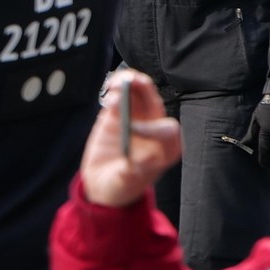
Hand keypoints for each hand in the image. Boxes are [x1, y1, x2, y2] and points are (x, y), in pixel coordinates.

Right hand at [79, 69, 182, 206]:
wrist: (102, 185)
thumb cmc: (120, 187)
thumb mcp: (127, 183)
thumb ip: (136, 171)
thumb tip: (146, 157)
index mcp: (165, 149)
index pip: (168, 129)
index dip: (153, 125)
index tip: (132, 129)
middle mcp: (153, 131)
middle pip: (154, 104)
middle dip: (145, 91)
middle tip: (132, 81)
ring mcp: (135, 121)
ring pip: (138, 95)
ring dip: (130, 84)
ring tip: (117, 81)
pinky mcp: (117, 116)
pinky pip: (120, 97)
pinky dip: (115, 89)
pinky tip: (109, 87)